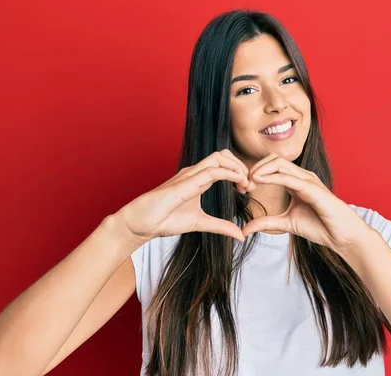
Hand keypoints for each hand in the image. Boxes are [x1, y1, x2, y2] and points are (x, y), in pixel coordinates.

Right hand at [114, 149, 255, 247]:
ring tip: (245, 185)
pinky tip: (238, 184)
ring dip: (237, 168)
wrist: (141, 224)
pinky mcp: (185, 183)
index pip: (224, 164)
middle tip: (250, 186)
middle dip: (241, 166)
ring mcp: (189, 175)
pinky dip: (229, 174)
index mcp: (198, 179)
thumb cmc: (165, 219)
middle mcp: (194, 173)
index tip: (248, 189)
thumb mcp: (200, 223)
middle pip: (224, 154)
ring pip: (219, 157)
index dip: (240, 172)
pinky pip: (211, 171)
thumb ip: (220, 226)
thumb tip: (240, 235)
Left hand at [242, 153, 369, 252]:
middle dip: (255, 167)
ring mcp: (308, 180)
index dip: (254, 172)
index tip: (242, 188)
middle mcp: (302, 176)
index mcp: (296, 181)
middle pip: (273, 159)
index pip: (271, 165)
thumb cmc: (320, 227)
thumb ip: (266, 222)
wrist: (342, 236)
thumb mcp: (286, 223)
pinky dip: (271, 177)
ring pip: (279, 162)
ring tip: (249, 183)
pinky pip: (289, 177)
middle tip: (243, 185)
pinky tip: (259, 182)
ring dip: (260, 170)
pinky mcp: (313, 188)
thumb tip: (245, 229)